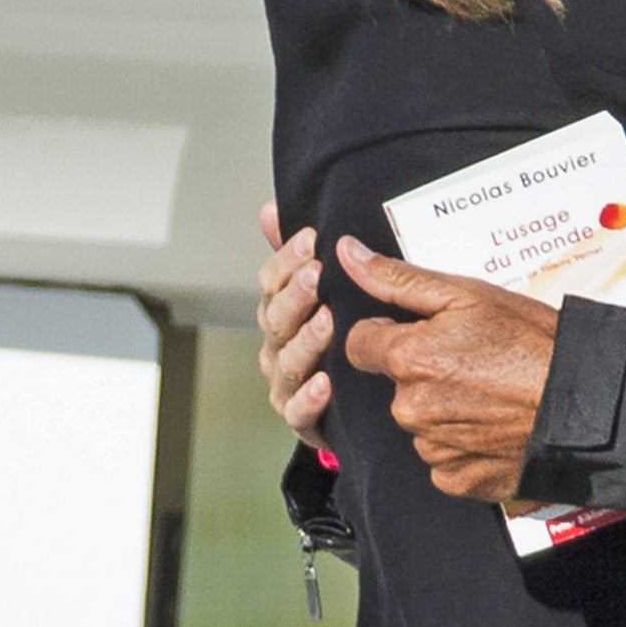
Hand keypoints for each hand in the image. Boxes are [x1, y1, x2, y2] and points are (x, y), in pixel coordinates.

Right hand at [256, 200, 333, 450]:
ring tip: (329, 322)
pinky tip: (325, 382)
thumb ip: (293, 254)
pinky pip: (299, 410)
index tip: (312, 238)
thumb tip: (270, 208)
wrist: (354, 401)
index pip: (272, 281)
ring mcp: (286, 382)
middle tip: (318, 275)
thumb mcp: (324, 289)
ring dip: (307, 340)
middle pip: (276, 318)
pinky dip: (310, 397)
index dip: (287, 259)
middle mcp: (278, 345)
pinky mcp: (302, 418)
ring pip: (287, 360)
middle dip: (296, 295)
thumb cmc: (338, 335)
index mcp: (281, 311)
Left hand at [339, 238, 556, 501]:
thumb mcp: (471, 294)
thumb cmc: (535, 342)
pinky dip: (463, 445)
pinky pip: (444, 460)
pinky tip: (495, 426)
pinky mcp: (457, 480)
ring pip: (420, 422)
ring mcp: (432, 448)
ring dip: (444, 409)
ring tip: (493, 394)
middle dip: (424, 372)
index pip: (360, 344)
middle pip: (395, 385)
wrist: (589, 403)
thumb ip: (400, 278)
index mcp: (407, 358)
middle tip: (476, 361)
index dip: (391, 333)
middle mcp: (409, 408)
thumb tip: (347, 253)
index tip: (429, 333)